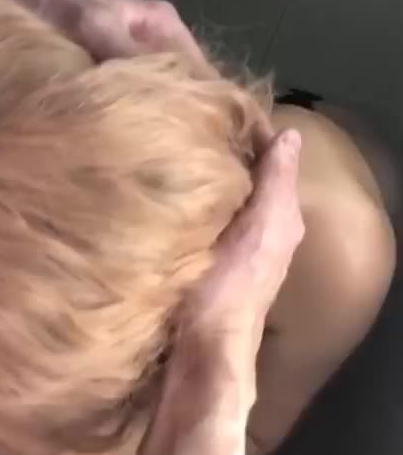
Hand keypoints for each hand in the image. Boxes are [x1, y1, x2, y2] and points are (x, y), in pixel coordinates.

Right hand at [183, 128, 303, 364]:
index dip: (248, 130)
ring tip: (170, 139)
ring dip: (201, 170)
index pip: (268, 158)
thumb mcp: (263, 228)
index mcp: (279, 215)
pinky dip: (186, 194)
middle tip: (184, 116)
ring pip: (219, 192)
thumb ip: (278, 183)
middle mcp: (257, 225)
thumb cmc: (233, 286)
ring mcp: (228, 242)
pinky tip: (163, 182)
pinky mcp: (199, 255)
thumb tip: (290, 135)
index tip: (214, 104)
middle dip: (220, 147)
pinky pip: (197, 212)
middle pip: (242, 173)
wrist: (201, 349)